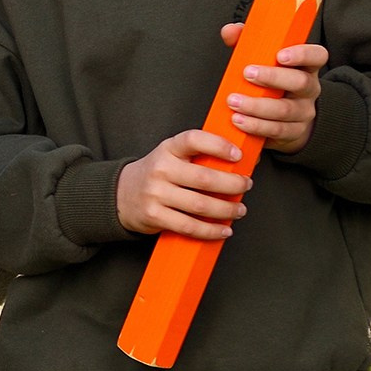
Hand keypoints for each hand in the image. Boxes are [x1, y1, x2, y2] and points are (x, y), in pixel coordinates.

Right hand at [117, 129, 251, 239]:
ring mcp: (156, 193)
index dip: (218, 145)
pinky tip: (224, 229)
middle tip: (245, 186)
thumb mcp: (173, 156)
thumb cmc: (158, 174)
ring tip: (239, 210)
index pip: (194, 140)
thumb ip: (203, 155)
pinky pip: (189, 226)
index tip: (238, 155)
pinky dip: (211, 230)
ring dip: (227, 210)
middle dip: (233, 185)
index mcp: (168, 149)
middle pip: (204, 178)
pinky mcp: (155, 215)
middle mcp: (160, 169)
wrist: (122, 194)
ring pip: (200, 205)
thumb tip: (248, 161)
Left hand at [220, 21, 326, 153]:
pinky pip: (277, 130)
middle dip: (273, 77)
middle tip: (247, 73)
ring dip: (257, 106)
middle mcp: (309, 89)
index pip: (317, 56)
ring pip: (285, 110)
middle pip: (300, 82)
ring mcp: (303, 112)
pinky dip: (255, 126)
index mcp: (305, 67)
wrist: (284, 119)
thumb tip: (230, 30)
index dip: (303, 54)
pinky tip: (238, 121)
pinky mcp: (293, 132)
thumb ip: (246, 42)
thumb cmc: (269, 83)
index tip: (281, 55)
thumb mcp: (261, 60)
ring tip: (233, 101)